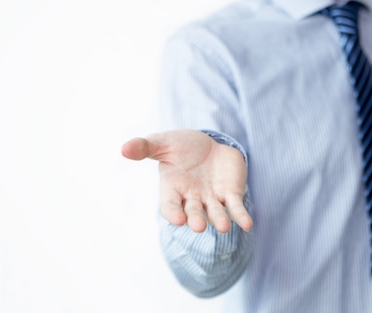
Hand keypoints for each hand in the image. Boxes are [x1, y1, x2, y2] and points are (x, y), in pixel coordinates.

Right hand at [121, 129, 252, 233]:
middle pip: (193, 212)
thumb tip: (123, 148)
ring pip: (215, 212)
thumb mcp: (163, 142)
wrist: (209, 144)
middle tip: (198, 226)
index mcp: (173, 188)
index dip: (173, 213)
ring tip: (223, 227)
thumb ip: (145, 147)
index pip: (170, 205)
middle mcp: (192, 197)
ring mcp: (212, 198)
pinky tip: (248, 224)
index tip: (178, 219)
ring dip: (219, 220)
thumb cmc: (181, 146)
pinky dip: (241, 216)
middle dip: (196, 219)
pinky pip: (235, 207)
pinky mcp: (230, 194)